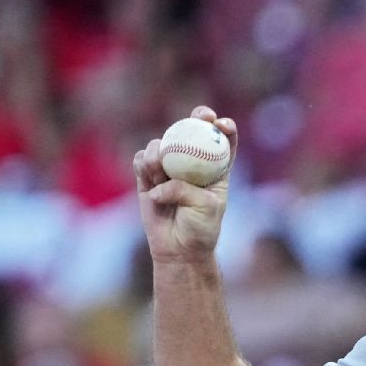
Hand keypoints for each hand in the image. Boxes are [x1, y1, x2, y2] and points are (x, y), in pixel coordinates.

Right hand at [134, 106, 237, 264]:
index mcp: (216, 169)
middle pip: (193, 131)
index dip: (224, 127)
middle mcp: (192, 164)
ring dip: (160, 150)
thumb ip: (186, 190)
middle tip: (200, 116)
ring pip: (162, 144)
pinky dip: (144, 163)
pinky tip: (149, 174)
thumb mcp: (206, 208)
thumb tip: (160, 183)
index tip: (222, 124)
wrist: (179, 250)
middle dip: (197, 117)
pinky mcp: (147, 178)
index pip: (223, 142)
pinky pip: (141, 160)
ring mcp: (169, 168)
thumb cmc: (200, 229)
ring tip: (159, 169)